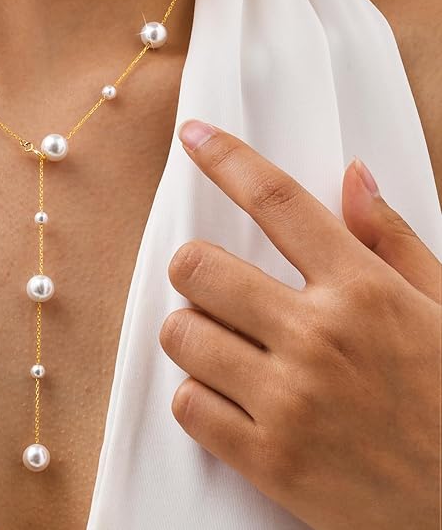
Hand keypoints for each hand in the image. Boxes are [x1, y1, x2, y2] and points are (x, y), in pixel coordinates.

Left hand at [159, 120, 440, 529]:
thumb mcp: (440, 308)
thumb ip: (390, 240)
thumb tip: (354, 176)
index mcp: (362, 290)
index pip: (276, 199)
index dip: (226, 157)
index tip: (194, 136)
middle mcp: (318, 337)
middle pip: (196, 267)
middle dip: (193, 269)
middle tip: (211, 282)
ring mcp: (289, 402)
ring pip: (180, 334)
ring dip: (192, 333)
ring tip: (225, 346)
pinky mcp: (268, 461)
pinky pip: (186, 405)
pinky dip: (198, 397)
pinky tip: (230, 398)